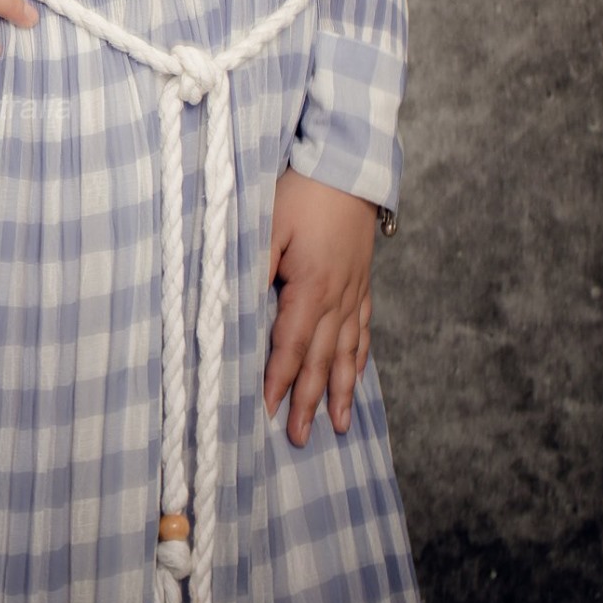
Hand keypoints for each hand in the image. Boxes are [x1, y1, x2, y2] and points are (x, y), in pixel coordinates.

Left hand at [264, 167, 377, 446]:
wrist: (348, 164)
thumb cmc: (302, 190)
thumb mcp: (267, 223)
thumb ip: (255, 267)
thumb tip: (239, 307)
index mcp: (311, 286)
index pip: (290, 345)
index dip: (278, 381)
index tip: (267, 412)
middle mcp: (337, 296)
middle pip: (321, 359)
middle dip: (308, 401)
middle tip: (300, 439)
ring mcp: (354, 291)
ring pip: (347, 352)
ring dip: (339, 391)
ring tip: (337, 426)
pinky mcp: (362, 281)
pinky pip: (363, 330)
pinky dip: (359, 359)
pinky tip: (355, 377)